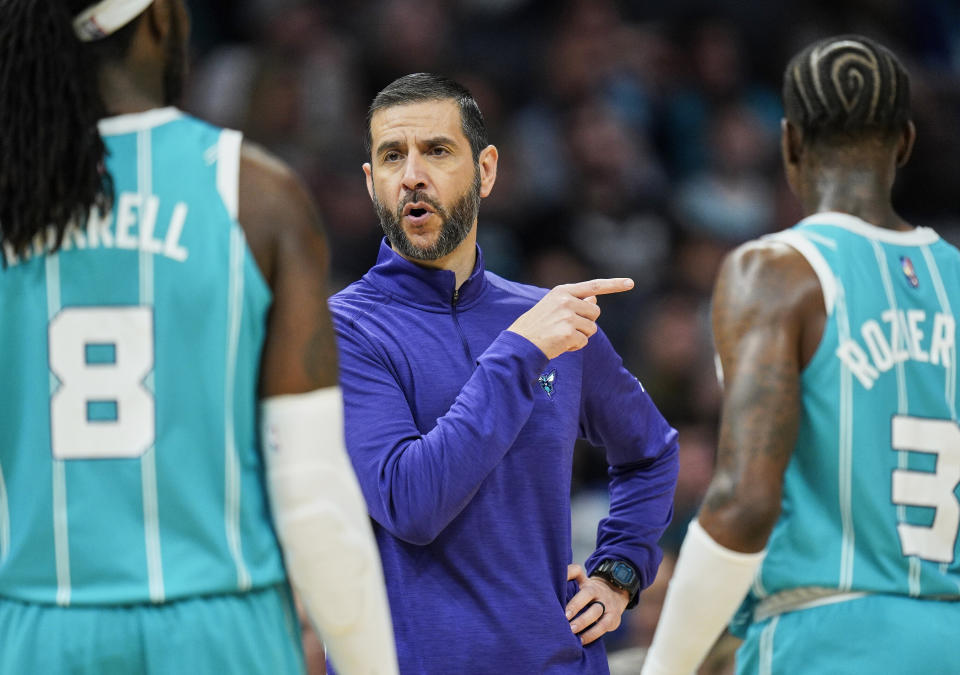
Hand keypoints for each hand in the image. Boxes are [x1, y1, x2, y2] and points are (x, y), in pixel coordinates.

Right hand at [507, 278, 633, 359]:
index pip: (594, 286)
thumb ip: (575, 302)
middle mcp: (566, 301)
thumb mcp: (553, 308)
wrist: (520, 344)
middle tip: (566, 328)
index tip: (631, 283)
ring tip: (560, 337)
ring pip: (592, 329)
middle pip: (595, 312)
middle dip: (586, 323)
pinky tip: (559, 345)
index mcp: (562, 291)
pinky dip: (574, 347)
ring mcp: (568, 316)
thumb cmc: (536, 327)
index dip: (614, 284)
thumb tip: (595, 298)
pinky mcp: (569, 333)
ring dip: (580, 336)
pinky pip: (584, 342)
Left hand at [565, 563, 629, 645]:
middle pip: (587, 595)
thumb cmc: (589, 592)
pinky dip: (592, 635)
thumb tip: (550, 582)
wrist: (615, 595)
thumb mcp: (581, 582)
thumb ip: (569, 579)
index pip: (577, 572)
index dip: (568, 575)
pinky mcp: (613, 618)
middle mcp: (597, 591)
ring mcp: (607, 604)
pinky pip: (603, 626)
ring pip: (596, 612)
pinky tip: (581, 640)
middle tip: (564, 617)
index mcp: (587, 582)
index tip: (559, 590)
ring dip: (583, 622)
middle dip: (575, 606)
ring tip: (571, 631)